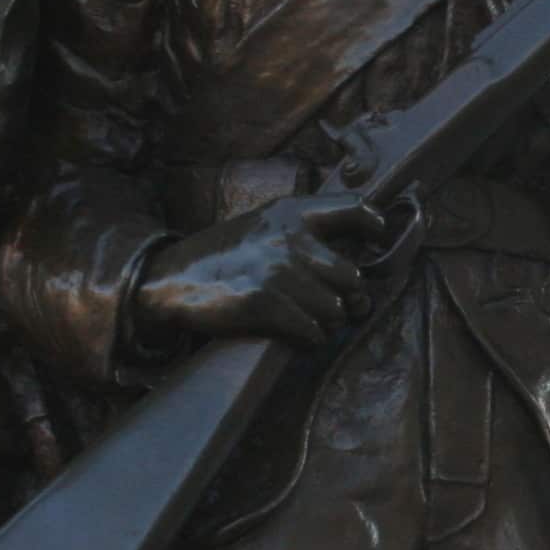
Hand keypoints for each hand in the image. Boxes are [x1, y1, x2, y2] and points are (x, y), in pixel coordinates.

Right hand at [133, 192, 384, 346]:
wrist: (172, 278)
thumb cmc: (225, 255)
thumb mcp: (264, 225)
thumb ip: (306, 235)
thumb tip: (358, 276)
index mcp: (292, 212)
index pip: (355, 209)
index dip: (375, 227)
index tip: (378, 241)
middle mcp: (289, 237)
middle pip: (352, 277)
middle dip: (346, 298)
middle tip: (332, 306)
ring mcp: (277, 270)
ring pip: (335, 310)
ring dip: (326, 323)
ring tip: (308, 321)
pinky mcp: (265, 302)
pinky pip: (312, 331)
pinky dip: (309, 339)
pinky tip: (296, 335)